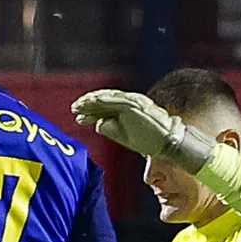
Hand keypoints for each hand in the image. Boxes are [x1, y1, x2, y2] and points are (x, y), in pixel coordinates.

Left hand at [71, 90, 185, 159]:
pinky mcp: (136, 105)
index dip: (90, 110)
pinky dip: (104, 100)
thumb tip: (98, 124)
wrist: (166, 143)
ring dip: (93, 101)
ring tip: (79, 106)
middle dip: (87, 104)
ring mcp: (133, 102)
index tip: (77, 116)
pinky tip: (93, 101)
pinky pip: (117, 100)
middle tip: (74, 109)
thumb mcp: (124, 136)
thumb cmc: (147, 141)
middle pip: (104, 101)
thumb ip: (111, 129)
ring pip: (108, 98)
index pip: (104, 106)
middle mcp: (129, 103)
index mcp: (126, 109)